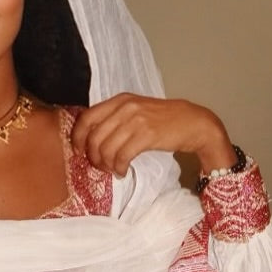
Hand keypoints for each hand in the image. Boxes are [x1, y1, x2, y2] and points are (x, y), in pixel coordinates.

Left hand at [70, 93, 234, 176]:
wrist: (193, 123)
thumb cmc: (163, 120)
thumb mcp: (135, 111)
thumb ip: (114, 119)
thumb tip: (91, 139)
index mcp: (120, 100)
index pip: (87, 117)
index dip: (78, 137)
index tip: (79, 151)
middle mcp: (125, 107)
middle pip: (94, 137)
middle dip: (93, 156)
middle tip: (100, 166)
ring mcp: (137, 120)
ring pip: (107, 148)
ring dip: (106, 165)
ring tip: (113, 170)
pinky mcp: (147, 135)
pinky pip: (122, 156)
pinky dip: (119, 168)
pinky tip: (123, 171)